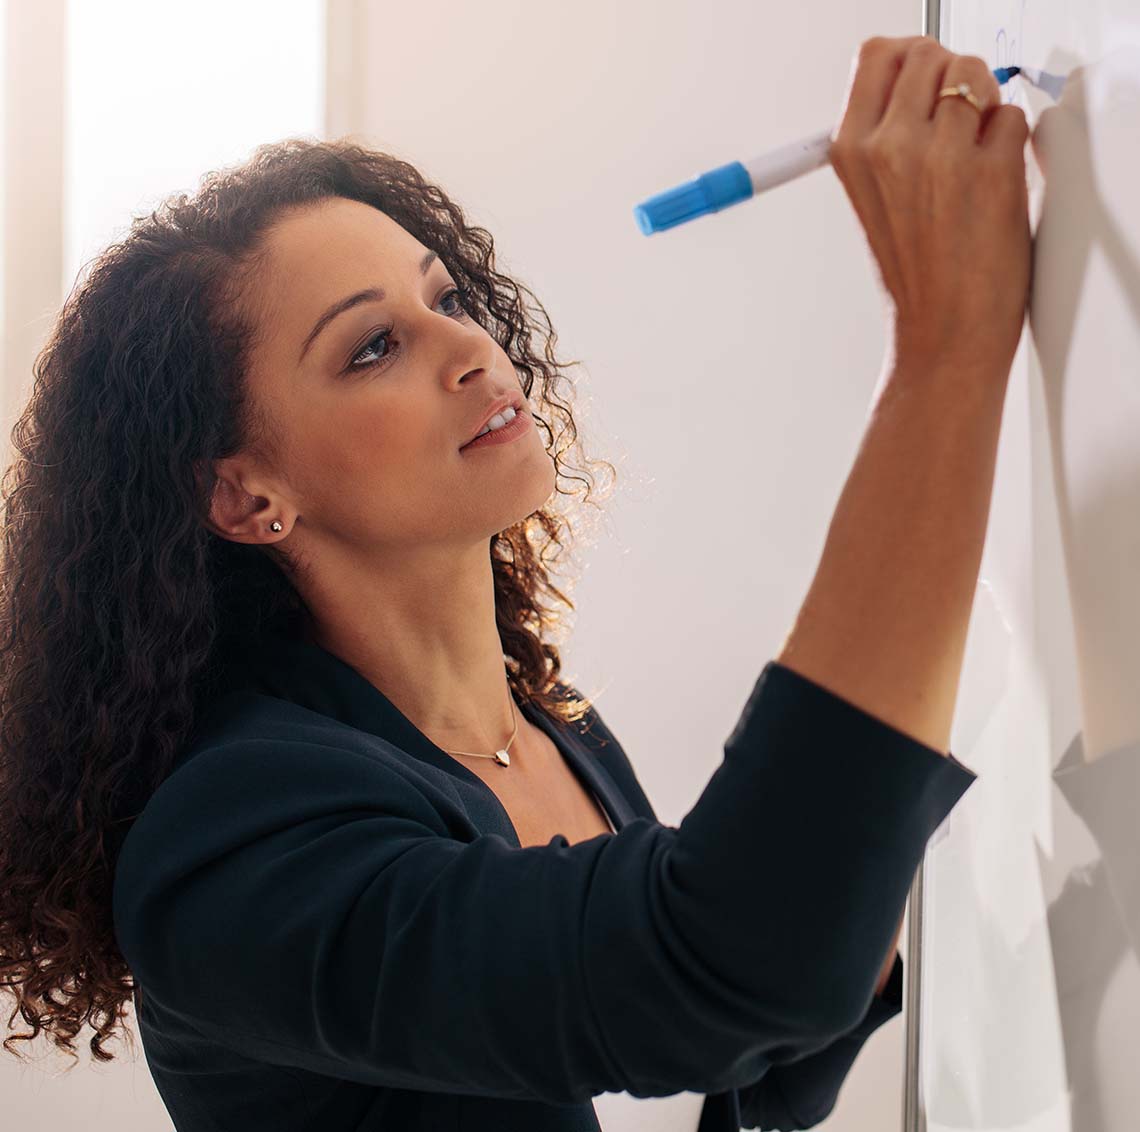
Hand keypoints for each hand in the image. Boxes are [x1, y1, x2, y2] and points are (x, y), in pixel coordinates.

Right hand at [829, 36, 1031, 382]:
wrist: (942, 331)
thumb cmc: (914, 273)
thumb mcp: (872, 197)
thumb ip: (885, 133)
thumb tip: (923, 79)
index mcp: (850, 151)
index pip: (878, 54)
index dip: (910, 61)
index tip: (923, 85)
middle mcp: (889, 147)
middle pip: (930, 54)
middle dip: (950, 79)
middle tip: (954, 125)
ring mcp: (940, 156)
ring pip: (974, 74)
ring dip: (983, 105)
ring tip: (973, 155)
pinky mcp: (991, 168)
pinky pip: (1012, 116)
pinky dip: (1010, 142)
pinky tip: (992, 183)